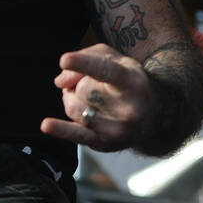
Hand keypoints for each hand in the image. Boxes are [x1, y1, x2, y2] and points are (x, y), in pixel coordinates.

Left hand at [40, 43, 154, 152]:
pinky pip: (76, 134)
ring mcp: (117, 129)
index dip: (84, 64)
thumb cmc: (129, 81)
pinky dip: (60, 129)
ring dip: (73, 100)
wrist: (155, 116)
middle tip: (91, 84)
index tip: (65, 59)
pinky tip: (46, 125)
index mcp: (133, 81)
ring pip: (74, 108)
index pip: (106, 71)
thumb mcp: (115, 59)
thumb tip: (60, 81)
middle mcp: (128, 108)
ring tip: (89, 100)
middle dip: (79, 83)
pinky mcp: (105, 143)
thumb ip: (86, 58)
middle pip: (82, 89)